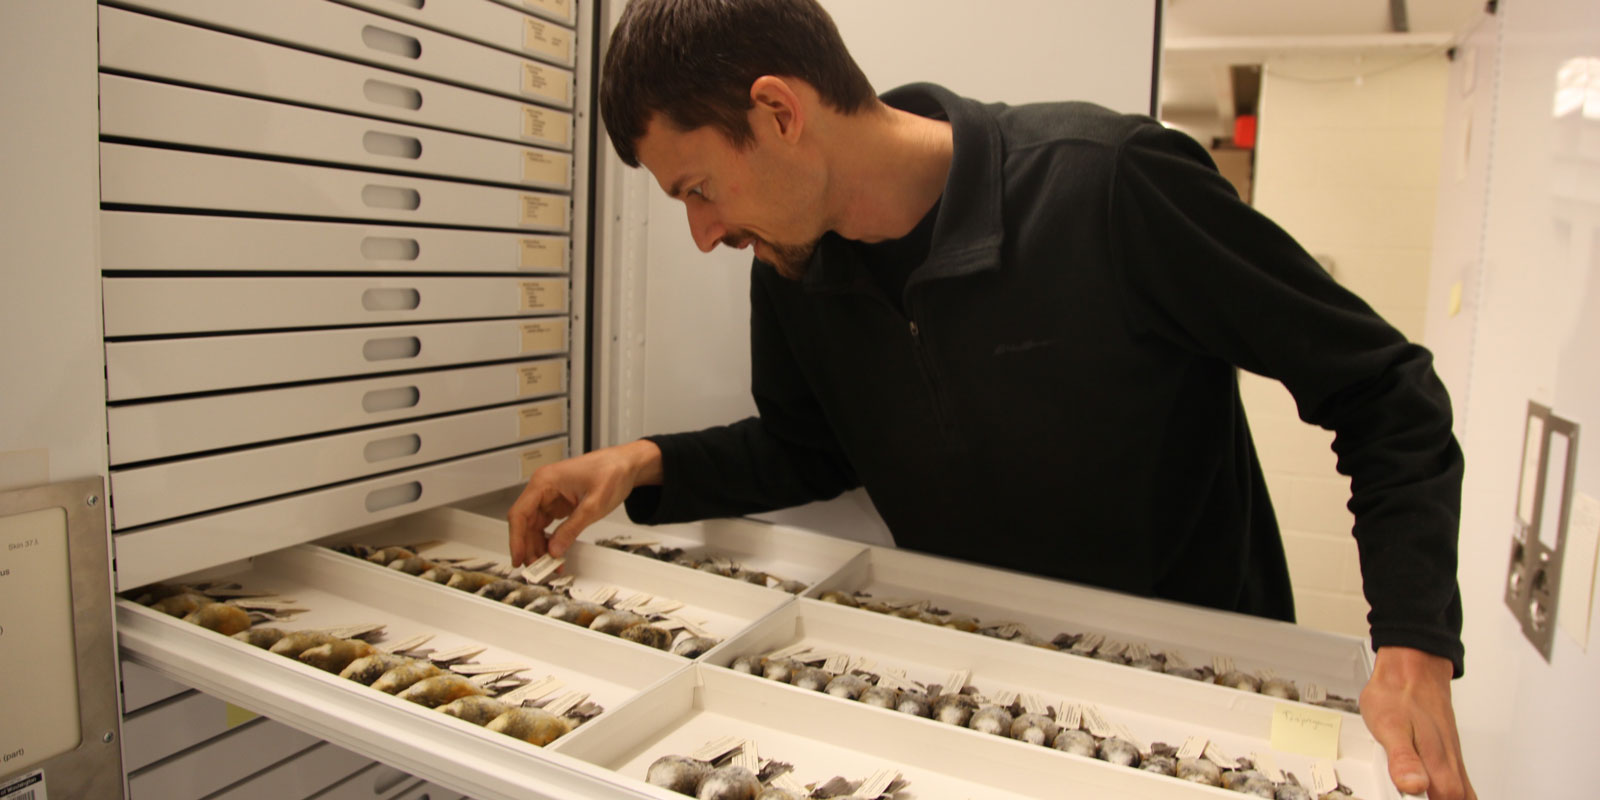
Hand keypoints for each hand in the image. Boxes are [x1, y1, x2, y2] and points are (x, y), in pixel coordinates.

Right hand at [507, 439, 661, 565]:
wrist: (626, 464)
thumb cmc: (612, 471)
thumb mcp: (594, 505)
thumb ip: (572, 528)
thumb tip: (554, 549)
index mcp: (545, 482)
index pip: (520, 513)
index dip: (516, 539)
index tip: (518, 558)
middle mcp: (543, 488)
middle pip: (525, 523)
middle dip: (529, 548)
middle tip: (537, 568)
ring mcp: (549, 496)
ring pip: (534, 527)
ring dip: (538, 547)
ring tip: (548, 565)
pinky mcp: (558, 504)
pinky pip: (546, 526)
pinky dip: (548, 541)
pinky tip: (554, 553)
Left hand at [1359, 646, 1475, 798]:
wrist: (1413, 666)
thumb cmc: (1398, 693)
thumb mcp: (1389, 726)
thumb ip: (1402, 759)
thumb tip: (1413, 785)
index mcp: (1437, 762)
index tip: (1415, 799)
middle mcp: (1449, 761)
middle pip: (1459, 798)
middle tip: (1416, 798)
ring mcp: (1451, 756)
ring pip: (1462, 791)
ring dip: (1451, 798)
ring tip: (1429, 795)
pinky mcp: (1448, 750)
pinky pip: (1459, 779)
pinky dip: (1454, 792)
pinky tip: (1437, 792)